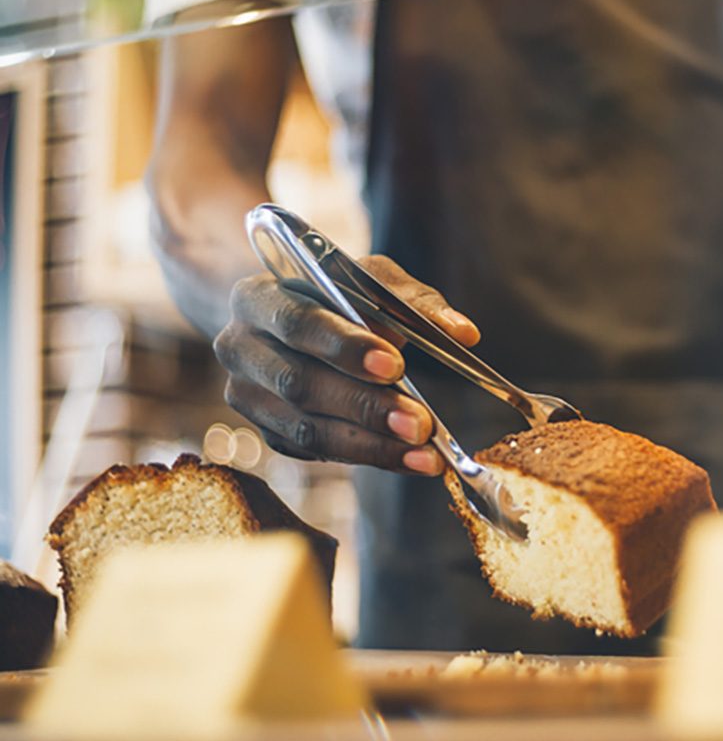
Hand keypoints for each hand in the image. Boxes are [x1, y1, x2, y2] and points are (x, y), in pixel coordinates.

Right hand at [214, 255, 479, 474]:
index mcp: (258, 297)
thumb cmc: (336, 293)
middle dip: (365, 407)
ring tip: (424, 453)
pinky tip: (408, 459)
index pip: (298, 324)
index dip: (345, 348)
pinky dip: (366, 457)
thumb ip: (415, 302)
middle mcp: (240, 348)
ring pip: (305, 429)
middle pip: (300, 384)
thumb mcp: (371, 281)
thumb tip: (465, 333)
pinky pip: (314, 453)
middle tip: (420, 424)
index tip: (396, 367)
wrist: (291, 321)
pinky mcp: (266, 431)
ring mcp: (246, 396)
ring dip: (370, 445)